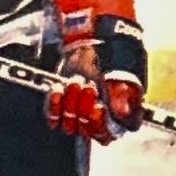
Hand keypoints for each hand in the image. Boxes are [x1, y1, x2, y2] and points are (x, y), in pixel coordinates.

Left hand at [46, 15, 146, 144]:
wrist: (96, 41)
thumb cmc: (115, 56)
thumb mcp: (121, 70)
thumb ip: (119, 90)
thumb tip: (120, 112)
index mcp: (122, 114)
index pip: (112, 133)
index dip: (102, 126)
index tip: (98, 108)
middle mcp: (102, 120)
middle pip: (89, 132)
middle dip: (84, 109)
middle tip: (87, 86)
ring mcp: (82, 115)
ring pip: (72, 126)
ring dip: (70, 105)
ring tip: (75, 82)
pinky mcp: (65, 107)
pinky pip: (55, 118)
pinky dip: (54, 105)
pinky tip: (58, 89)